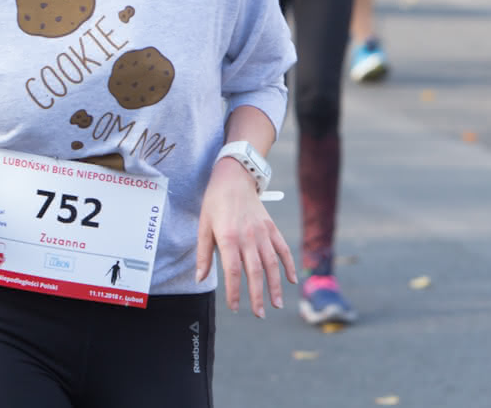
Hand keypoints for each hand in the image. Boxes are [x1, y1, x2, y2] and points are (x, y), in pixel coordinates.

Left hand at [195, 157, 295, 317]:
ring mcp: (262, 232)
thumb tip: (199, 278)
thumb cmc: (214, 202)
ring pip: (271, 264)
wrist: (234, 176)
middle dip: (257, 296)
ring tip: (277, 304)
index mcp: (228, 238)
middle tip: (259, 314)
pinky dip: (288, 265)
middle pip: (254, 272)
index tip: (235, 308)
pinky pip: (283, 249)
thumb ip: (203, 254)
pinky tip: (291, 281)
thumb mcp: (203, 225)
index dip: (234, 292)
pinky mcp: (272, 227)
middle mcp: (248, 237)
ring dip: (275, 286)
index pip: (232, 272)